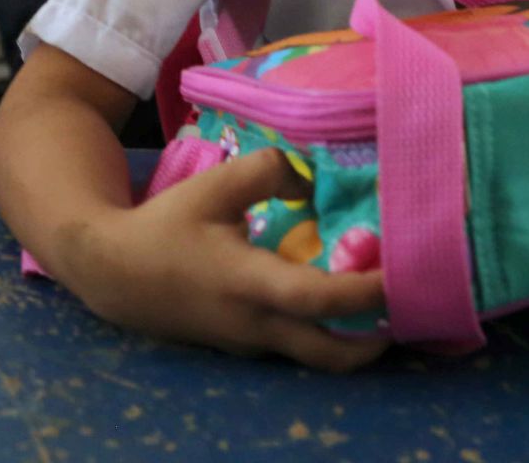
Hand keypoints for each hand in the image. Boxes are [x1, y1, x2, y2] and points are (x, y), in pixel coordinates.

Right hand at [75, 148, 389, 369]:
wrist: (114, 274)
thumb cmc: (167, 227)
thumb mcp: (214, 186)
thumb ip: (268, 172)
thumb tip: (314, 176)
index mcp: (248, 285)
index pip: (317, 300)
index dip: (365, 292)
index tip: (404, 274)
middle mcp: (256, 326)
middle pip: (332, 355)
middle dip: (379, 338)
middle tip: (414, 302)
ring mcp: (252, 343)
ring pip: (316, 355)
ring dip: (357, 336)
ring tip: (388, 296)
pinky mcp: (247, 344)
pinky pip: (298, 345)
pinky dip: (328, 329)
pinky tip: (342, 294)